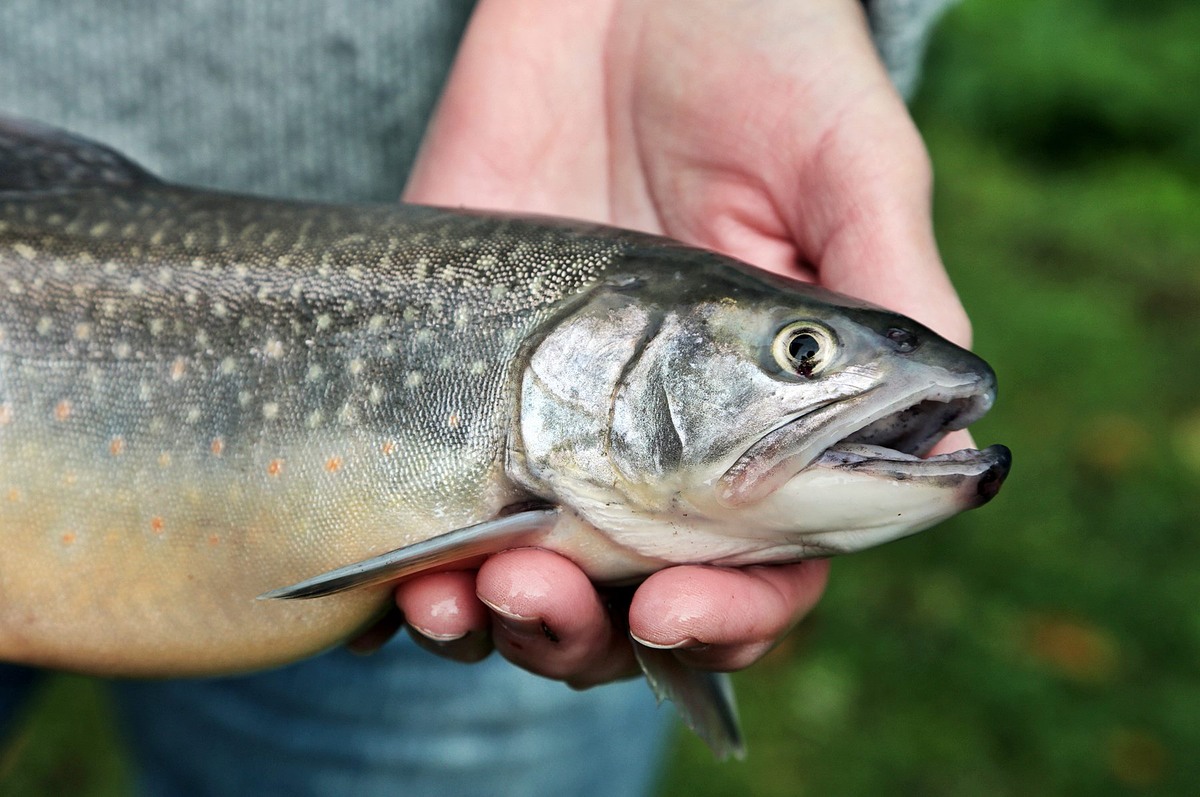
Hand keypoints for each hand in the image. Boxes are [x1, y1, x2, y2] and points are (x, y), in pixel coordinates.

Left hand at [358, 0, 969, 682]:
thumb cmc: (761, 58)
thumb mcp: (844, 164)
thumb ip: (887, 291)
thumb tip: (959, 435)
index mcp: (772, 414)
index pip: (767, 559)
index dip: (736, 609)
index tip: (684, 606)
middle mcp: (663, 436)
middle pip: (636, 598)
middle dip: (592, 630)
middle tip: (548, 596)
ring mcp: (555, 417)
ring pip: (534, 576)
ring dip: (498, 616)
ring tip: (458, 596)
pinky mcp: (464, 379)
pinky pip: (436, 504)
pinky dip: (418, 561)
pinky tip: (403, 569)